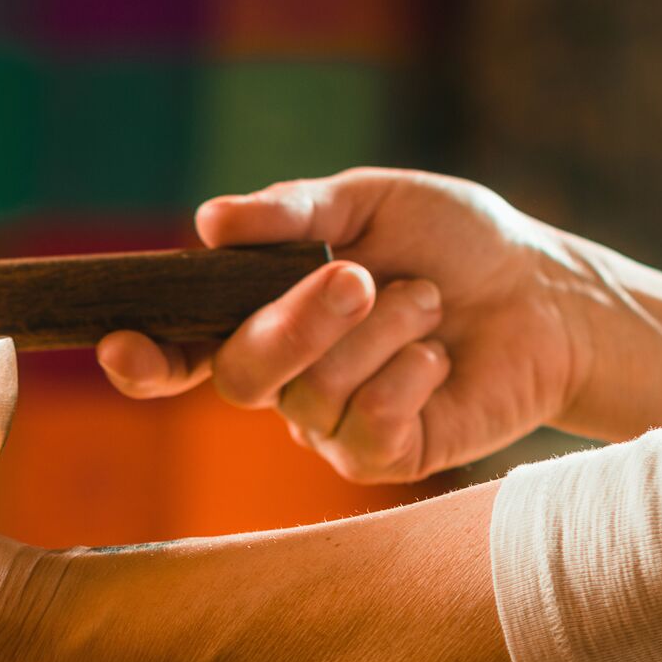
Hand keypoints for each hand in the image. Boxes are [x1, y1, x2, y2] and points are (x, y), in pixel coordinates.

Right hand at [96, 167, 592, 482]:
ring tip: (428, 302)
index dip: (145, 359)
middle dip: (296, 323)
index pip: (182, 353)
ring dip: (379, 335)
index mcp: (263, 317)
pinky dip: (406, 379)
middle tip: (359, 278)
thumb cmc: (454, 242)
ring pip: (311, 396)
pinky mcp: (381, 459)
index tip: (119, 346)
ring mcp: (329, 427)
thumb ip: (290, 213)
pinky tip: (437, 356)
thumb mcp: (369, 201)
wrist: (543, 291)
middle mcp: (285, 381)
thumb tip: (208, 222)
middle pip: (242, 374)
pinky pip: (365, 430)